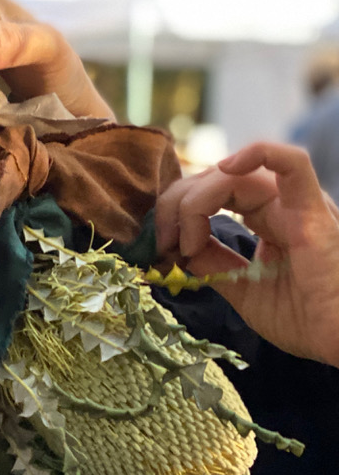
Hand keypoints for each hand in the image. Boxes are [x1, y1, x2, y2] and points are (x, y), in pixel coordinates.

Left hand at [155, 142, 338, 367]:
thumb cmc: (305, 320)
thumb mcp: (242, 289)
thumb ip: (213, 264)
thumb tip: (177, 246)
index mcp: (268, 220)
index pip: (213, 192)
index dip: (179, 212)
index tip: (162, 247)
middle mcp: (282, 206)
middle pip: (216, 179)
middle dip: (177, 205)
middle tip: (165, 243)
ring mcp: (297, 205)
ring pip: (237, 174)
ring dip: (196, 199)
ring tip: (185, 240)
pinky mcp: (311, 214)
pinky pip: (293, 164)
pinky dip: (259, 153)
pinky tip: (227, 167)